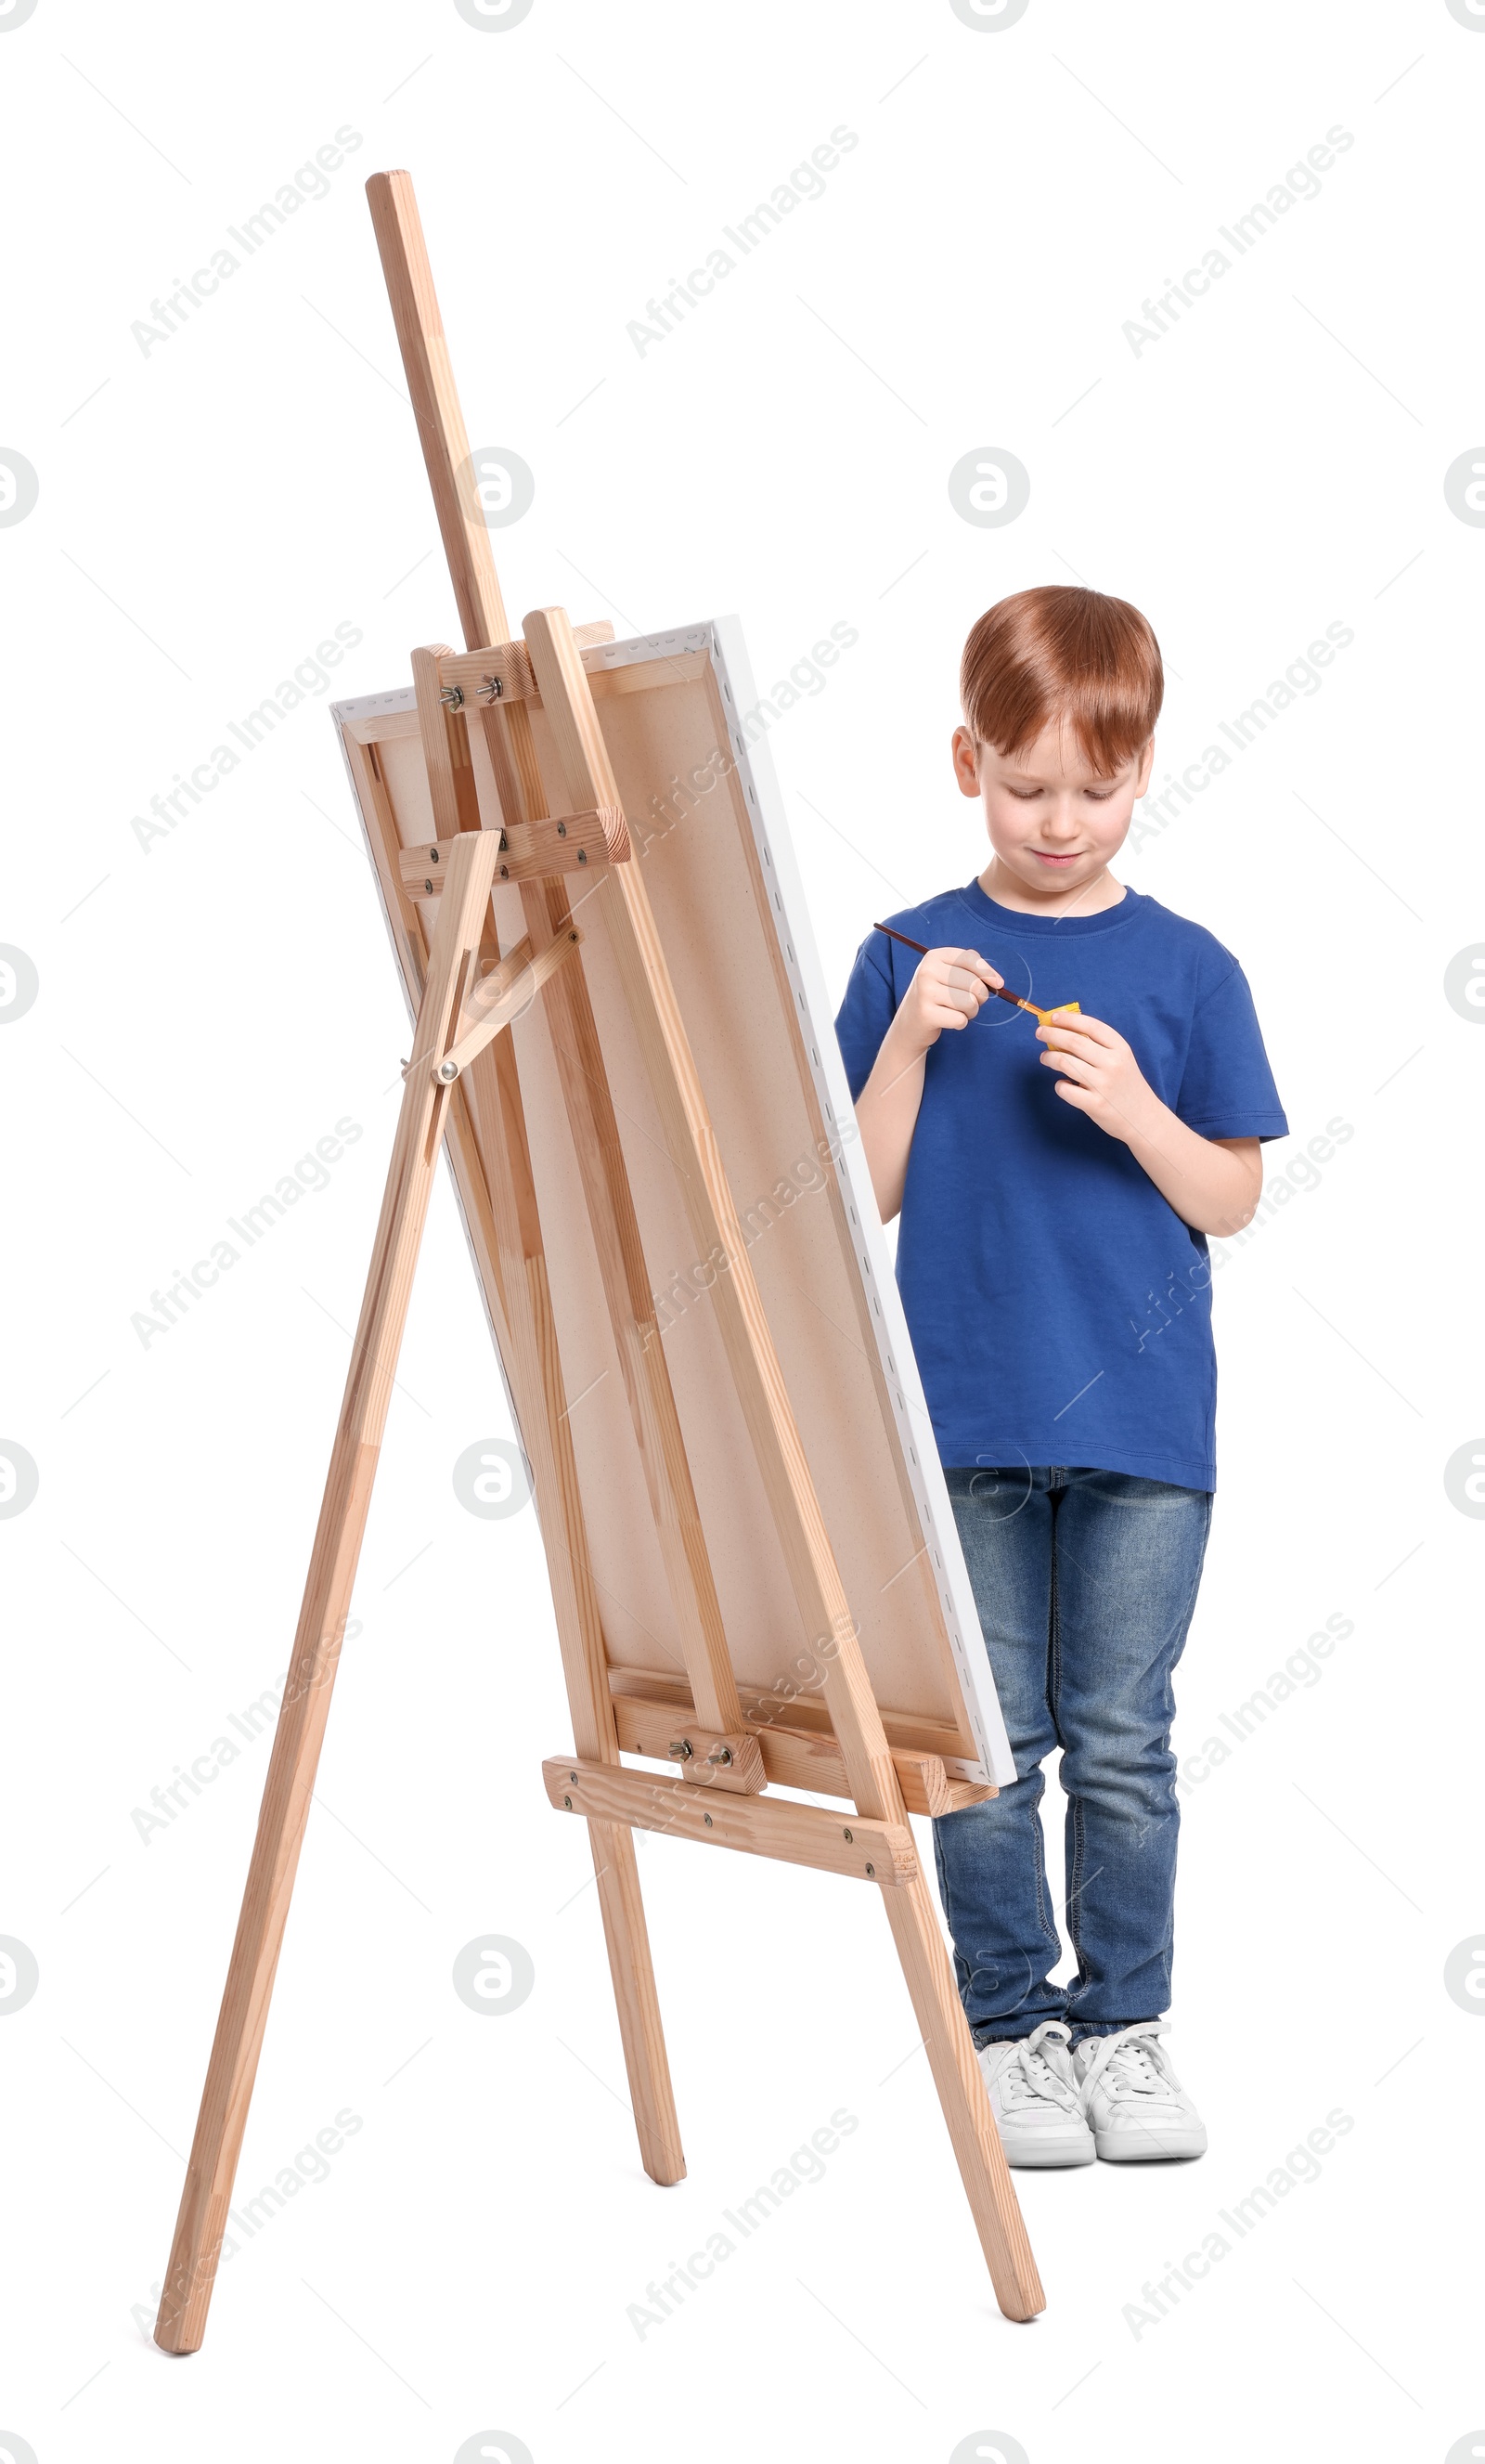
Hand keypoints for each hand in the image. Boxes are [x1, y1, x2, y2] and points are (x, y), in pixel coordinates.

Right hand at [890, 946, 1004, 1057]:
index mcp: (934, 956)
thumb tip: (996, 981)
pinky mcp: (926, 1014)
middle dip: (980, 997)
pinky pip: (961, 1019)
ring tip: (958, 1011)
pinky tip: (949, 1020)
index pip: (970, 959)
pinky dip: (961, 1023)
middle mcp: (927, 971)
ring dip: (971, 1011)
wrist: (910, 1022)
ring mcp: (925, 992)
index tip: (998, 983)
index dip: (988, 972)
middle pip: (974, 983)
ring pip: (970, 1002)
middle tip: (969, 1002)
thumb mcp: (947, 974)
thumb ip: (971, 969)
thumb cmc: (936, 995)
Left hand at [1035, 1008, 1160, 1143]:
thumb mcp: (1122, 1060)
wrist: (1143, 1118)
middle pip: (1074, 1041)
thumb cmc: (1127, 1085)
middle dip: (1051, 1034)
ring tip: (1045, 1058)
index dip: (1069, 1019)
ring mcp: (1103, 1084)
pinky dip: (1059, 1085)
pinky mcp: (1094, 1104)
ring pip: (1065, 1063)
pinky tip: (1063, 1085)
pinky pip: (1065, 1090)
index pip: (1091, 1025)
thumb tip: (1066, 1031)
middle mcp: (1112, 1063)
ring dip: (1049, 1058)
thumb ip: (1100, 1046)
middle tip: (1039, 1033)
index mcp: (1120, 1048)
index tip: (1053, 1017)